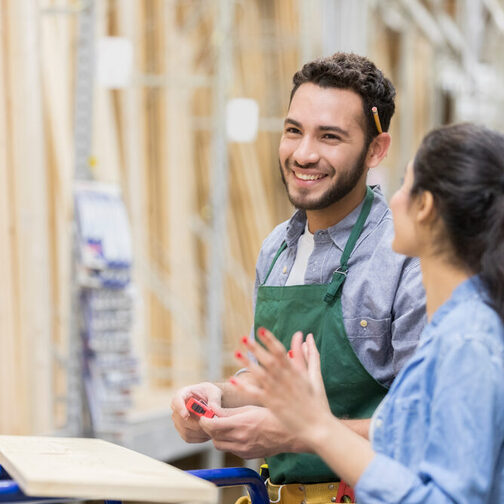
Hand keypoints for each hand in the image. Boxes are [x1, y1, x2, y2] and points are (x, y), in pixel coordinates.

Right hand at [170, 382, 222, 442]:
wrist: (210, 401)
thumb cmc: (210, 394)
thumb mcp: (214, 392)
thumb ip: (214, 399)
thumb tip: (212, 408)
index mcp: (183, 394)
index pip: (176, 400)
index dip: (179, 408)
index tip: (186, 415)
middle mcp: (177, 407)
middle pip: (180, 419)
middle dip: (196, 424)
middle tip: (209, 424)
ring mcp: (178, 420)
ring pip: (185, 430)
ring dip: (200, 431)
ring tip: (212, 428)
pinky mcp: (182, 430)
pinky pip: (188, 437)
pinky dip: (200, 437)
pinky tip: (208, 432)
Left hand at [199, 404, 303, 457]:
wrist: (288, 434)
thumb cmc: (272, 416)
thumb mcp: (250, 408)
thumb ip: (229, 411)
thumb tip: (213, 410)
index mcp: (241, 424)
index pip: (212, 426)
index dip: (204, 420)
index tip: (204, 415)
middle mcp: (240, 439)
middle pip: (213, 437)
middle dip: (209, 428)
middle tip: (212, 419)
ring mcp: (243, 450)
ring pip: (220, 446)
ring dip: (218, 436)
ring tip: (224, 426)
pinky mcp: (247, 456)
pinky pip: (231, 450)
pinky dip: (228, 442)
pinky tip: (236, 433)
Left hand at [232, 329, 331, 446]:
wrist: (319, 427)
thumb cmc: (318, 401)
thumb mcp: (315, 375)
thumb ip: (310, 355)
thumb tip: (307, 336)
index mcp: (296, 372)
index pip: (281, 352)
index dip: (271, 340)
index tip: (261, 330)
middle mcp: (286, 380)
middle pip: (268, 360)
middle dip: (256, 348)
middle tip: (244, 338)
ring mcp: (278, 392)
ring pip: (260, 375)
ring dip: (247, 363)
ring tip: (236, 353)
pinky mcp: (273, 405)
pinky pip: (256, 394)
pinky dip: (244, 387)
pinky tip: (234, 379)